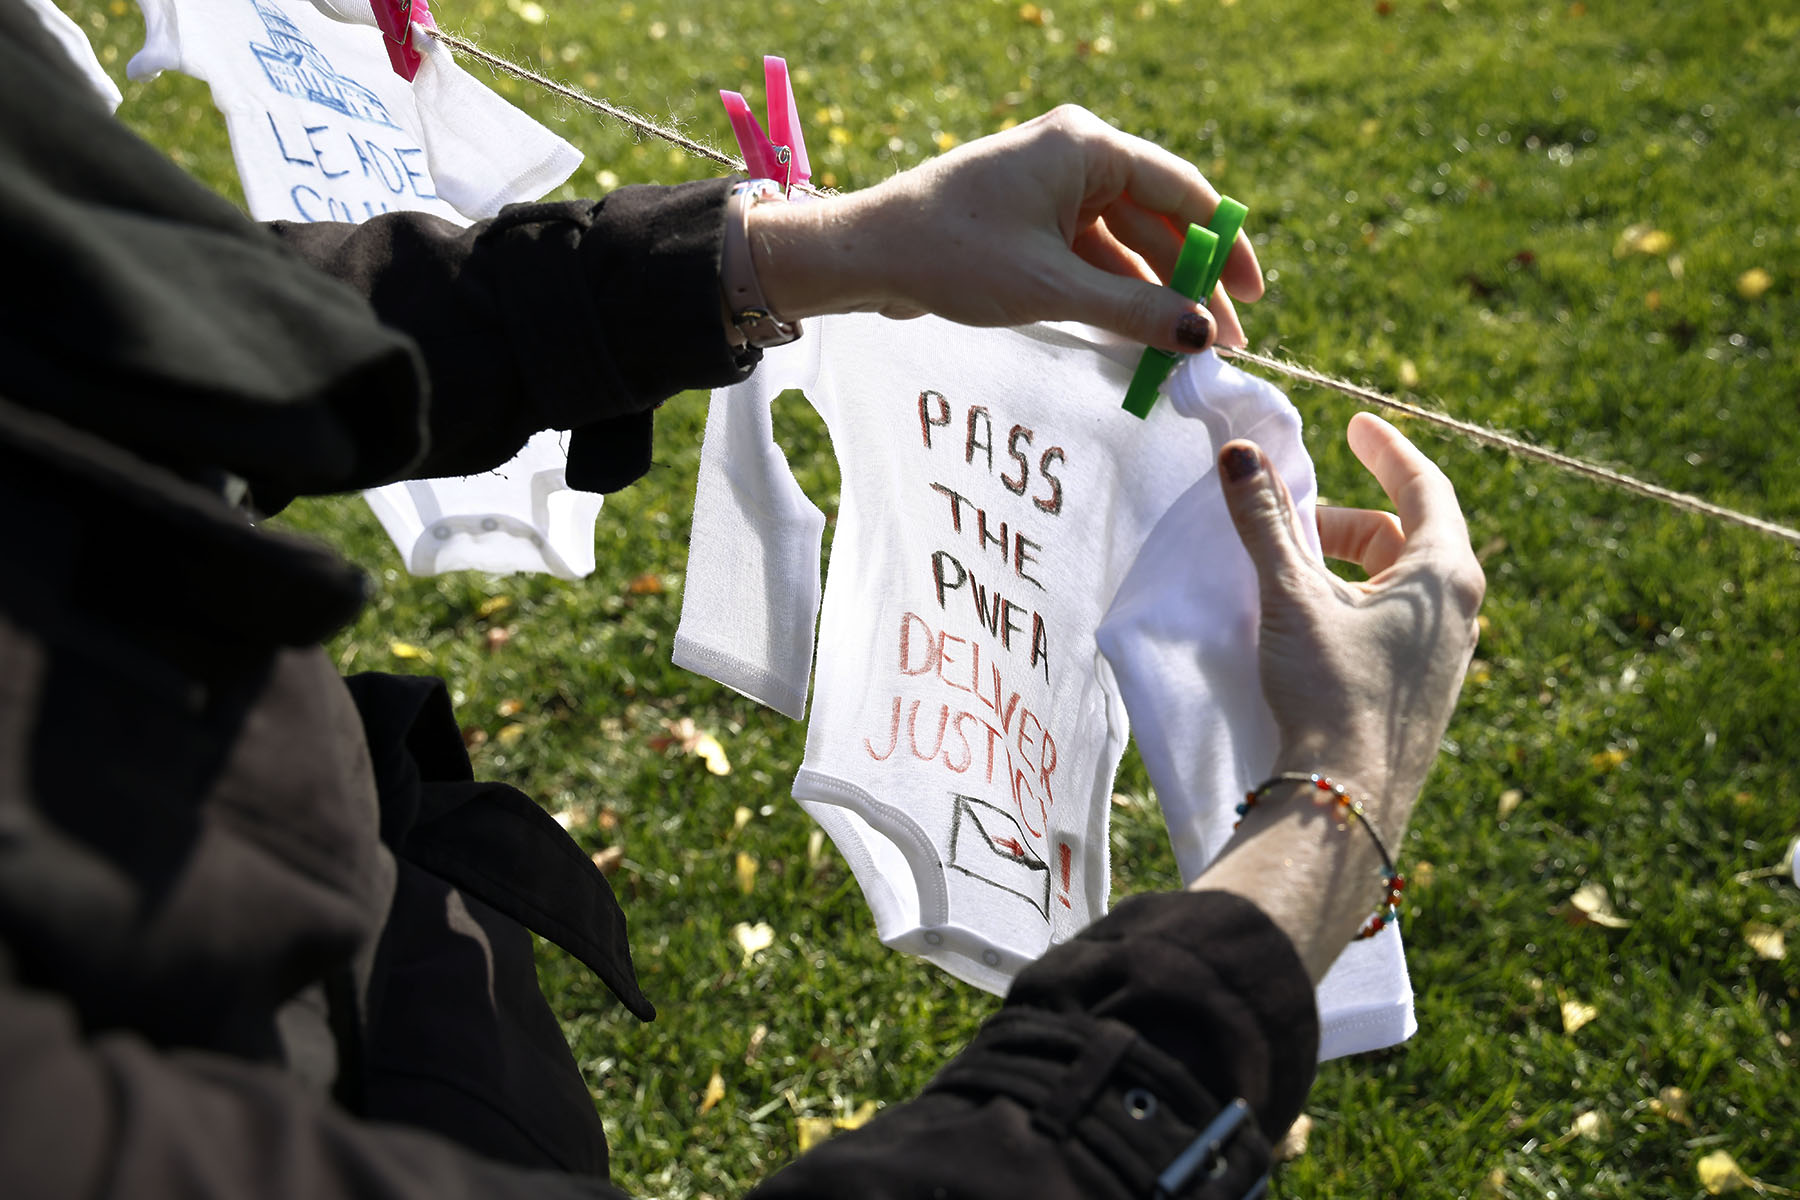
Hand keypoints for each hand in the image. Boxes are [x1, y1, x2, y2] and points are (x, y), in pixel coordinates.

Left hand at [748, 105, 1262, 351]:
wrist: (865, 257)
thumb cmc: (952, 255)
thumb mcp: (1052, 289)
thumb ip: (1133, 313)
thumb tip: (1201, 337)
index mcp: (1087, 147)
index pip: (1183, 192)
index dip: (1224, 245)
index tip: (1252, 297)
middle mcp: (1075, 159)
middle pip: (1156, 224)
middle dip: (1189, 284)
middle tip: (1222, 344)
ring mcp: (1051, 193)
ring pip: (1123, 249)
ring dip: (1151, 299)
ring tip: (1182, 355)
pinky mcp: (1030, 226)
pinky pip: (1090, 261)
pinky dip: (1113, 299)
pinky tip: (1137, 343)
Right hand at [1222, 412, 1484, 811]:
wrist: (1347, 801)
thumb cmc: (1329, 692)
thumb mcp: (1291, 597)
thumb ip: (1265, 522)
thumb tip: (1241, 455)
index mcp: (1445, 575)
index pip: (1424, 486)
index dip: (1386, 449)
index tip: (1355, 425)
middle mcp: (1460, 610)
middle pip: (1404, 535)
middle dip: (1344, 520)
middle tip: (1291, 524)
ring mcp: (1449, 655)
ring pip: (1397, 582)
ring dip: (1346, 566)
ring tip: (1291, 579)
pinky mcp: (1425, 690)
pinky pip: (1395, 621)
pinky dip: (1355, 603)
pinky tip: (1311, 628)